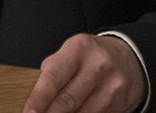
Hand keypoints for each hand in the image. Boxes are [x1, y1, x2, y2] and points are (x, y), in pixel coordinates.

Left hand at [22, 33, 145, 112]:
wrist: (127, 59)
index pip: (54, 77)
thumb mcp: (70, 52)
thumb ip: (52, 70)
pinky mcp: (120, 103)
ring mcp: (112, 86)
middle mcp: (98, 65)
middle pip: (68, 100)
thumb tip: (33, 97)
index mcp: (78, 48)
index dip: (39, 98)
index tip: (29, 112)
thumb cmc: (90, 57)